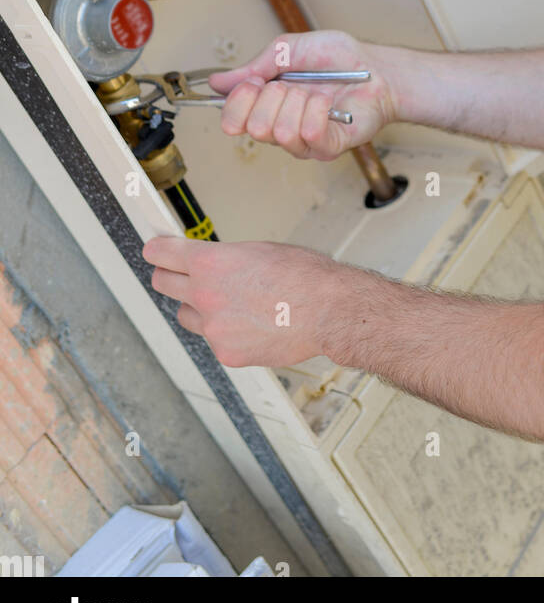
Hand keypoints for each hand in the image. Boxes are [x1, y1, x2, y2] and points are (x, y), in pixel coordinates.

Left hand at [142, 235, 342, 367]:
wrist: (328, 311)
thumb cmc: (304, 276)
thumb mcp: (258, 250)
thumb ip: (224, 258)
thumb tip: (209, 262)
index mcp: (210, 262)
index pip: (160, 254)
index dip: (157, 250)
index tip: (155, 250)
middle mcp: (204, 294)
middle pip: (162, 283)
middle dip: (171, 275)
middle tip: (182, 273)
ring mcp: (213, 328)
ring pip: (186, 315)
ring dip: (198, 307)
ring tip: (231, 303)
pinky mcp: (226, 353)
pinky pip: (213, 339)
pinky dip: (226, 332)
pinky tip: (251, 324)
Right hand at [208, 30, 396, 159]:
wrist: (376, 68)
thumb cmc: (338, 59)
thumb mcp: (288, 49)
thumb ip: (254, 67)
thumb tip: (217, 81)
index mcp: (267, 106)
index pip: (232, 120)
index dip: (240, 99)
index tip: (256, 81)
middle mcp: (281, 127)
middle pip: (254, 128)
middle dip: (273, 96)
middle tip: (293, 84)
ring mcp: (304, 141)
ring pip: (280, 133)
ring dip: (298, 102)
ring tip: (314, 92)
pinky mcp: (327, 147)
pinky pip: (308, 135)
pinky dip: (317, 110)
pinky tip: (327, 102)